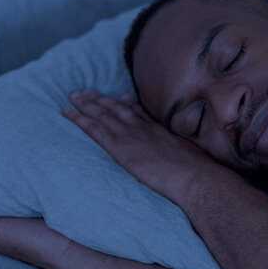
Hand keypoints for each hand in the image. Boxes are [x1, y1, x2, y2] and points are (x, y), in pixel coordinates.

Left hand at [62, 89, 226, 204]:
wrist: (195, 177)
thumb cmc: (200, 173)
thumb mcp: (194, 157)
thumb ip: (186, 154)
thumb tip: (192, 159)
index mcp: (160, 131)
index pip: (140, 113)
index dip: (128, 103)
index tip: (121, 96)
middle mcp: (143, 128)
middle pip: (118, 108)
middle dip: (102, 99)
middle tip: (87, 91)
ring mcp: (131, 135)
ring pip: (103, 114)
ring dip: (86, 103)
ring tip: (74, 96)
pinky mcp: (120, 147)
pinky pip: (94, 129)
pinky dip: (79, 119)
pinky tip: (67, 112)